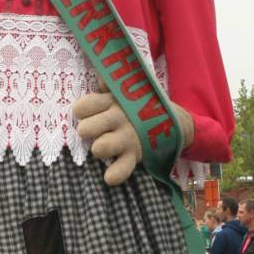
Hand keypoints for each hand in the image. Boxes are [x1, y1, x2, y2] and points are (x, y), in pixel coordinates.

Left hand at [72, 84, 193, 186]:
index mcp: (111, 100)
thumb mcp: (124, 89)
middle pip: (86, 128)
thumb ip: (108, 84)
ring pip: (100, 148)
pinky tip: (109, 177)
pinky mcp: (135, 155)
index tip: (85, 112)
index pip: (83, 106)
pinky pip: (122, 169)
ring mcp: (127, 138)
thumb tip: (99, 77)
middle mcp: (118, 118)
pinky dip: (115, 175)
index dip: (81, 111)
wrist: (171, 119)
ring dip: (98, 149)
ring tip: (102, 147)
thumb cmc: (137, 104)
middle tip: (94, 131)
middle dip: (86, 131)